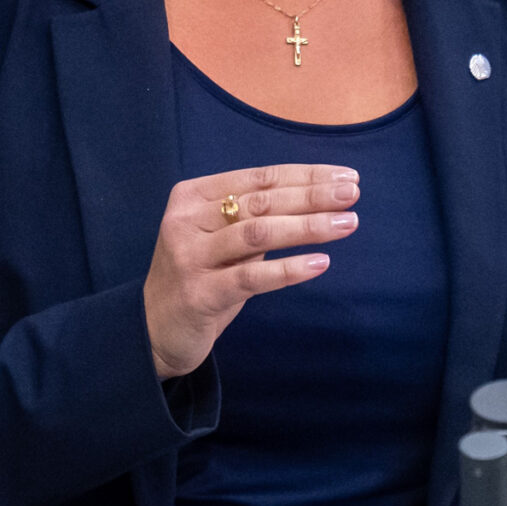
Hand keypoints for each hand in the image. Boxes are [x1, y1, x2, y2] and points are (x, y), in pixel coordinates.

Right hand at [145, 162, 359, 378]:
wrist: (154, 330)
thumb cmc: (201, 277)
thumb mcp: (223, 239)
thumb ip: (256, 217)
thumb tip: (322, 195)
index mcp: (193, 196)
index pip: (260, 178)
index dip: (306, 175)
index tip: (346, 176)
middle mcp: (186, 220)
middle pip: (261, 201)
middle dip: (312, 196)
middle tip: (352, 195)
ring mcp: (190, 257)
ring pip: (258, 233)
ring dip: (307, 226)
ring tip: (347, 223)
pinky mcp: (199, 294)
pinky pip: (252, 277)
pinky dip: (288, 269)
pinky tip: (320, 263)